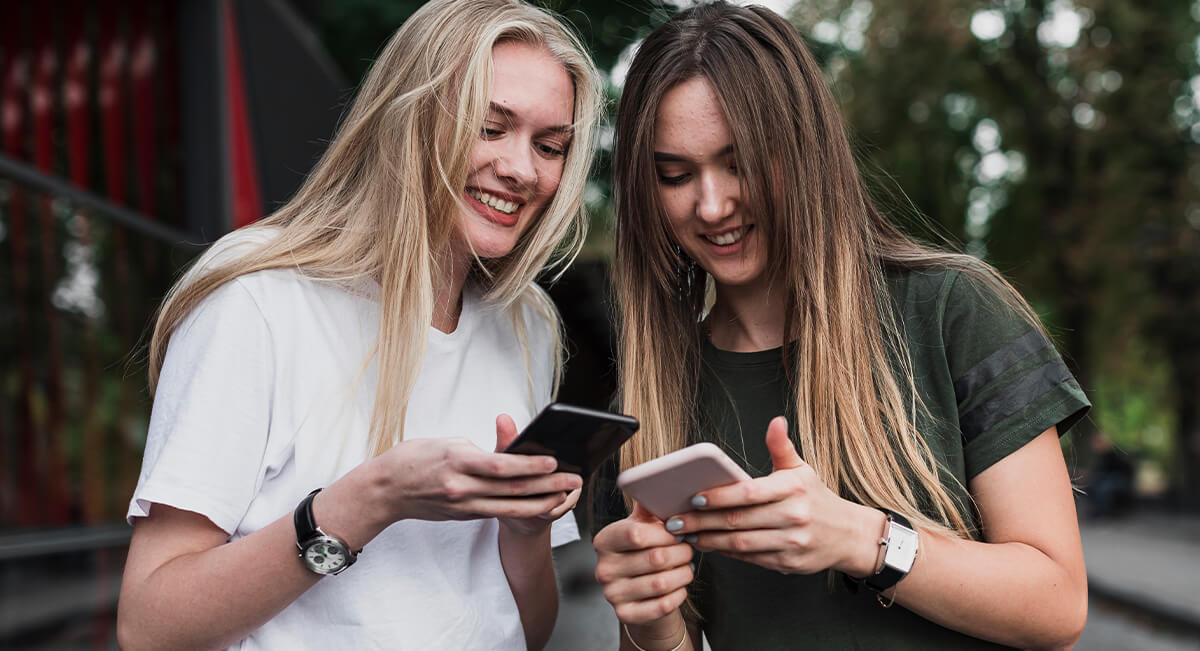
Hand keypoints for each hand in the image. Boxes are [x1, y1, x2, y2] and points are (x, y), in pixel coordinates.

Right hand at [358, 417, 581, 527]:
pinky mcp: (464, 515)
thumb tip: (505, 456)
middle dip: (546, 485)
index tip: (553, 460)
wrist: (385, 491)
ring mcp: (463, 504)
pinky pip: (497, 511)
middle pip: (511, 489)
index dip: (529, 465)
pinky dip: (521, 508)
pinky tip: (540, 503)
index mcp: (456, 460)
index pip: (500, 465)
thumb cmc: (413, 459)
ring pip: (509, 507)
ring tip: (565, 495)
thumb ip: (476, 449)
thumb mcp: (444, 442)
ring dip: (541, 503)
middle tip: (574, 479)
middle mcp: (461, 486)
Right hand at [593, 502, 694, 625]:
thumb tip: (660, 480)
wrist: (638, 594)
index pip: (636, 534)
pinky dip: (678, 594)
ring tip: (687, 566)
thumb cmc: (644, 552)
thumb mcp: (642, 526)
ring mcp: (612, 594)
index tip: (678, 531)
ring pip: (662, 583)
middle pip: (655, 558)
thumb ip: (649, 505)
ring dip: (683, 573)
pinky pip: (662, 605)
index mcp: (604, 541)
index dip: (665, 533)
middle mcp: (603, 568)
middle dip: (681, 552)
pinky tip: (680, 585)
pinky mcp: (625, 615)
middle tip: (688, 548)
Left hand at [666, 416, 883, 576]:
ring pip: (740, 544)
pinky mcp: (787, 563)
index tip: (695, 497)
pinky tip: (708, 545)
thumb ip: (781, 447)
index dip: (720, 496)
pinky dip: (725, 553)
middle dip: (702, 521)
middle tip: (676, 520)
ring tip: (686, 534)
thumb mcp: (802, 469)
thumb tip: (775, 421)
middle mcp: (793, 516)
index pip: (749, 493)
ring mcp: (791, 543)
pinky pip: (749, 558)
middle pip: (739, 521)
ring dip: (709, 540)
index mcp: (793, 489)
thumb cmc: (816, 498)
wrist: (848, 535)